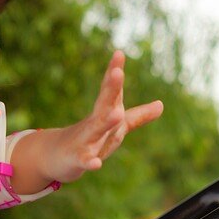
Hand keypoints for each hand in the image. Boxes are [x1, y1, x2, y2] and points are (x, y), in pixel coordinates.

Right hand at [46, 50, 162, 183]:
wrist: (58, 158)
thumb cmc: (91, 140)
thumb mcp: (117, 128)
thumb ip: (138, 116)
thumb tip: (161, 104)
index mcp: (105, 113)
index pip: (111, 91)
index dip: (115, 72)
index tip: (119, 53)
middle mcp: (94, 123)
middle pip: (104, 104)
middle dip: (111, 89)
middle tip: (117, 72)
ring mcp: (85, 140)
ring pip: (96, 130)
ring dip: (105, 121)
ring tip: (117, 113)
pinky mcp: (78, 159)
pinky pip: (84, 160)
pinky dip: (90, 162)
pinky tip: (96, 164)